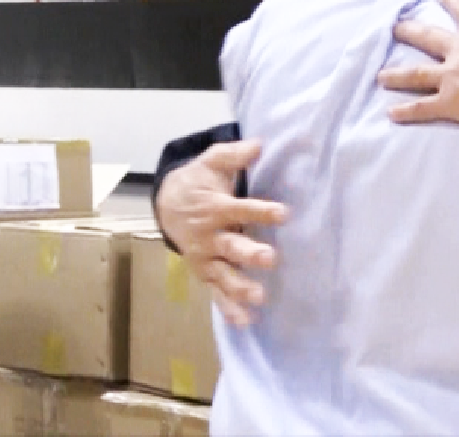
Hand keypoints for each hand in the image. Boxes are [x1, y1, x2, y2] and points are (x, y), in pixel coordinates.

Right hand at [154, 140, 288, 326]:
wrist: (167, 203)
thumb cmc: (199, 181)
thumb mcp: (213, 161)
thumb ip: (234, 154)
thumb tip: (259, 143)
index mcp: (214, 208)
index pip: (241, 209)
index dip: (262, 211)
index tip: (284, 213)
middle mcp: (208, 236)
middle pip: (230, 246)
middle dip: (249, 253)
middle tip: (270, 258)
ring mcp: (205, 258)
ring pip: (223, 274)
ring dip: (240, 286)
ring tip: (260, 297)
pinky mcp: (205, 273)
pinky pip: (216, 293)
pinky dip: (228, 308)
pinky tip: (246, 322)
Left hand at [380, 0, 458, 137]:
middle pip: (428, 37)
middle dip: (410, 31)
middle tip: (395, 27)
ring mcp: (453, 78)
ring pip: (416, 73)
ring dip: (396, 74)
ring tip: (380, 76)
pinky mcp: (453, 105)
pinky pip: (424, 108)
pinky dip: (406, 111)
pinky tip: (391, 113)